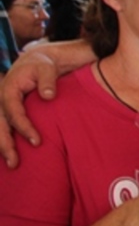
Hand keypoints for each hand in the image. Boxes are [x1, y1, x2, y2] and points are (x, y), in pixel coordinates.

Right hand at [0, 50, 60, 167]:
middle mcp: (1, 100)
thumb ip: (48, 81)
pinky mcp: (6, 111)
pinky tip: (8, 156)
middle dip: (5, 144)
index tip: (36, 141)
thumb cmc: (42, 65)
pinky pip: (2, 127)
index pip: (13, 112)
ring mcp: (2, 106)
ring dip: (2, 146)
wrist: (35, 61)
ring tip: (12, 164)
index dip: (23, 128)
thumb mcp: (47, 68)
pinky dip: (3, 140)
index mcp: (8, 90)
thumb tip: (48, 96)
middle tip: (15, 162)